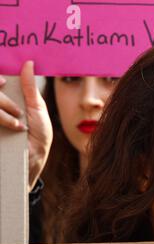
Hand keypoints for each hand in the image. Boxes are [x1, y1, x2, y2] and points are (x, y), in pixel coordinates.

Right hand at [0, 61, 52, 191]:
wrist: (34, 158)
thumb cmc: (37, 133)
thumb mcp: (37, 108)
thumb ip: (30, 87)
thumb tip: (28, 63)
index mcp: (5, 98)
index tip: (3, 82)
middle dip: (2, 99)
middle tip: (16, 109)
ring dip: (4, 111)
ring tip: (19, 123)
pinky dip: (3, 118)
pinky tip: (16, 128)